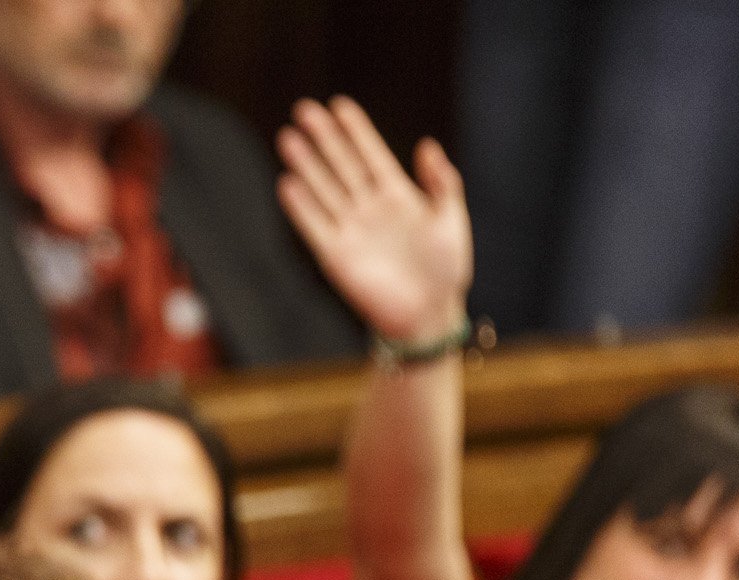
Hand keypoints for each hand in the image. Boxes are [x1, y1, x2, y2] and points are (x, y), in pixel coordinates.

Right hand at [275, 97, 469, 346]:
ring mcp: (350, 230)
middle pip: (340, 165)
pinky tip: (287, 183)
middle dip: (323, 138)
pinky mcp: (335, 256)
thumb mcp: (451, 219)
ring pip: (323, 189)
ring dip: (305, 164)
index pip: (371, 155)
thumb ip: (442, 182)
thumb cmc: (446, 270)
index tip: (339, 105)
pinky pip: (314, 226)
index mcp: (398, 196)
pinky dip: (300, 206)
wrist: (428, 315)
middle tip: (304, 109)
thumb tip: (426, 145)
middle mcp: (369, 208)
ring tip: (287, 137)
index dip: (356, 131)